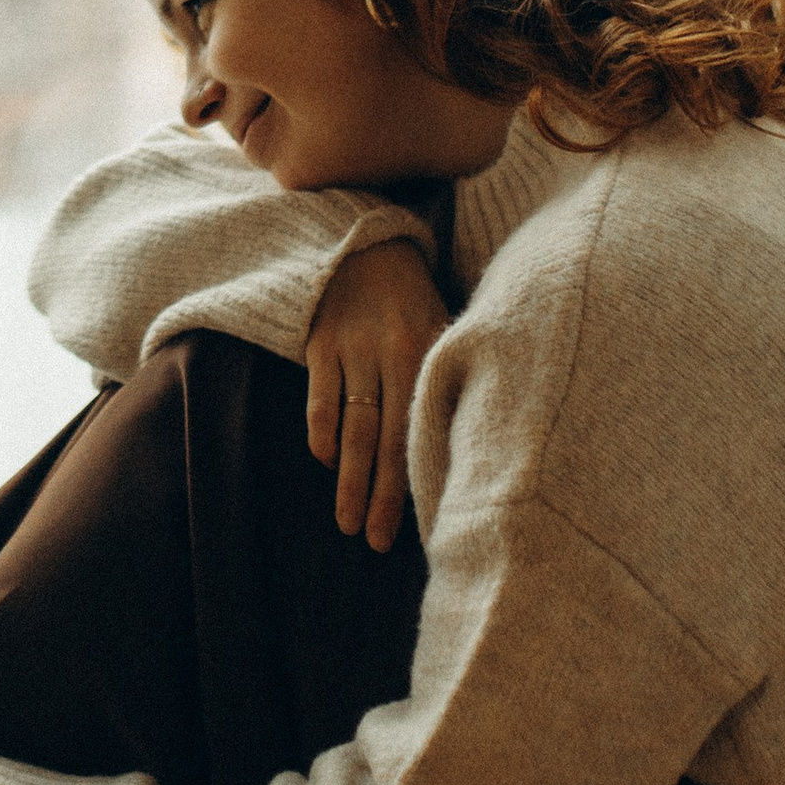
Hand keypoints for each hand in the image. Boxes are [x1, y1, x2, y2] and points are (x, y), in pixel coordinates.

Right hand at [306, 236, 450, 551]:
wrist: (370, 244)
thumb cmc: (417, 300)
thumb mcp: (445, 329)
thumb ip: (449, 378)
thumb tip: (464, 446)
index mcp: (426, 353)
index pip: (421, 429)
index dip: (418, 477)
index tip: (426, 525)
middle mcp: (388, 353)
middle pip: (384, 438)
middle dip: (379, 494)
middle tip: (373, 541)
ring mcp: (350, 348)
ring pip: (351, 425)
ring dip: (348, 478)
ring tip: (346, 522)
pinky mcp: (319, 342)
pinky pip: (320, 395)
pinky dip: (322, 430)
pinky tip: (326, 459)